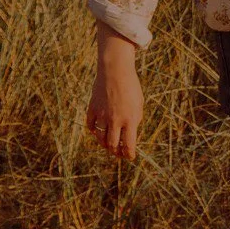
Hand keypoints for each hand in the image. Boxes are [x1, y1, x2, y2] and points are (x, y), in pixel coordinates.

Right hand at [86, 26, 143, 160]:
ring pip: (100, 138)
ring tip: (108, 145)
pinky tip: (98, 132)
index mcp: (130, 119)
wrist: (115, 71)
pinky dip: (94, 132)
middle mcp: (115, 120)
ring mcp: (102, 115)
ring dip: (105, 144)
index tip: (130, 157)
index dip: (129, 154)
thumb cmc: (131, 87)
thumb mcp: (138, 105)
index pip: (128, 145)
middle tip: (118, 153)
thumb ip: (134, 120)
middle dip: (116, 152)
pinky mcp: (92, 109)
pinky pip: (91, 126)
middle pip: (112, 145)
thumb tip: (128, 134)